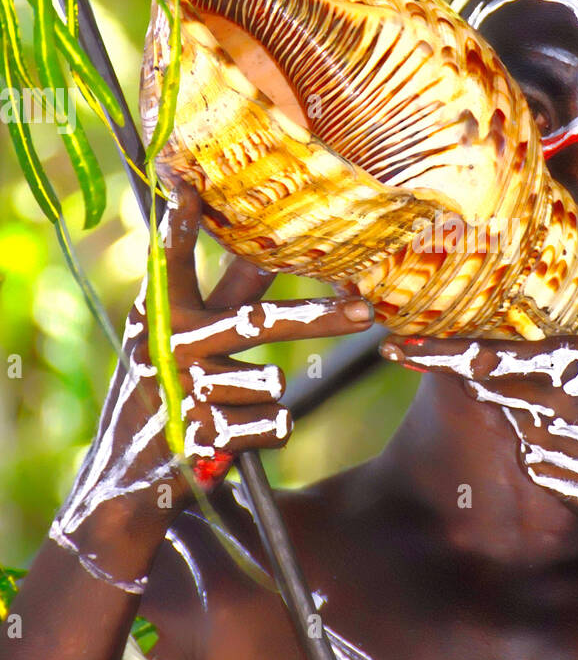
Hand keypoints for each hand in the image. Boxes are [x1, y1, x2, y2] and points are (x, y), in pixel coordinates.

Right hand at [50, 181, 374, 574]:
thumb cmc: (167, 390)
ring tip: (232, 405)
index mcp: (157, 314)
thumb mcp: (179, 338)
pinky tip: (233, 437)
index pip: (170, 259)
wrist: (128, 478)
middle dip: (321, 317)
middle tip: (366, 308)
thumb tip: (265, 246)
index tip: (187, 181)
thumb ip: (222, 295)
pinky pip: (275, 424)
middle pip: (260, 323)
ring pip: (274, 382)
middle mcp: (166, 347)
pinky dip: (268, 430)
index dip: (178, 222)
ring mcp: (184, 395)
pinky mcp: (202, 439)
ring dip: (268, 396)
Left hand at [380, 228, 577, 563]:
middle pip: (485, 380)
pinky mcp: (541, 473)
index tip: (393, 347)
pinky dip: (544, 437)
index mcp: (563, 365)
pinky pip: (526, 445)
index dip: (433, 353)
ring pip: (509, 409)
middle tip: (437, 354)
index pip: (482, 356)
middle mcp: (541, 405)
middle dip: (460, 366)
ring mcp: (538, 443)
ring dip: (527, 402)